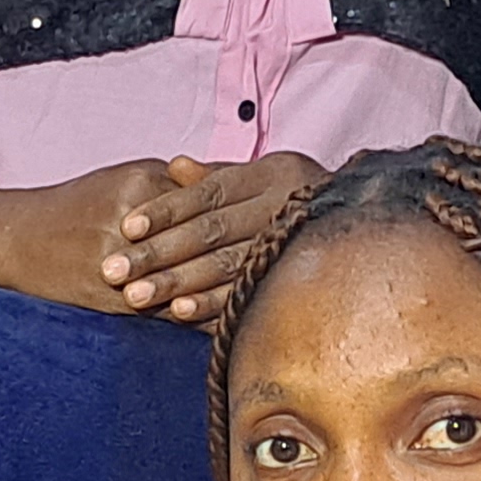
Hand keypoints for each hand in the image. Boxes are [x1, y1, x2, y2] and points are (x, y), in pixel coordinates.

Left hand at [106, 150, 323, 320]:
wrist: (365, 221)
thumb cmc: (294, 197)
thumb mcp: (260, 176)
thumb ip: (215, 176)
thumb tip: (173, 165)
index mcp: (269, 175)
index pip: (207, 194)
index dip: (165, 210)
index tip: (126, 228)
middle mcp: (281, 206)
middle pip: (210, 231)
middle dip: (158, 253)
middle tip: (114, 272)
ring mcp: (290, 244)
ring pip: (225, 265)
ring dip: (178, 283)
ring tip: (137, 297)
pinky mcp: (294, 279)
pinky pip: (249, 293)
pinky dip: (213, 304)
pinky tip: (180, 314)